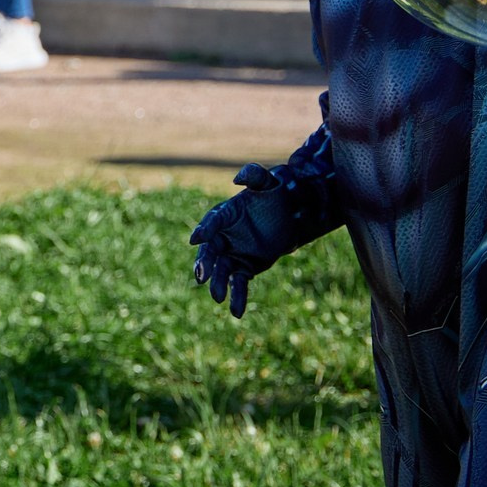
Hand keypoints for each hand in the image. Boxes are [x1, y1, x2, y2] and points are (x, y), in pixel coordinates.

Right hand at [189, 173, 283, 317]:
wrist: (290, 215)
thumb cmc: (274, 194)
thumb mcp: (268, 181)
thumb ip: (254, 175)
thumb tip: (238, 179)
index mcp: (224, 214)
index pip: (211, 222)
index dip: (204, 230)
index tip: (196, 239)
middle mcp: (223, 236)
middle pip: (210, 251)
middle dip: (204, 264)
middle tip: (200, 276)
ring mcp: (232, 253)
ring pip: (221, 270)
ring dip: (217, 283)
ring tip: (217, 297)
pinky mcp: (245, 268)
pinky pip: (238, 283)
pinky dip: (237, 297)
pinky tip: (237, 312)